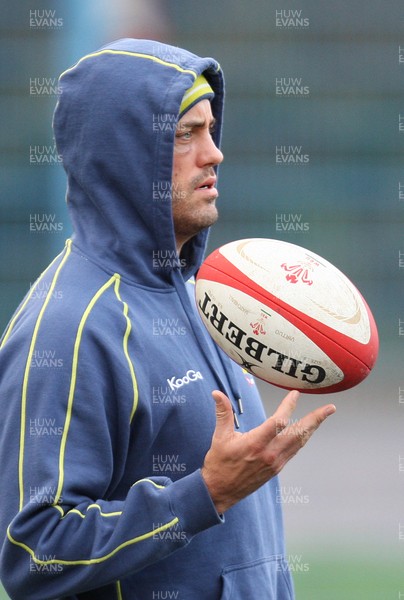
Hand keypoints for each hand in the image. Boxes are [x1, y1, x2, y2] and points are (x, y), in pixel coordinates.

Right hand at [201, 389, 335, 513]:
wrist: (220, 492)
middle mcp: (269, 454)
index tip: (295, 394)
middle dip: (315, 419)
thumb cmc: (219, 463)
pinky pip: (294, 451)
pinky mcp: (276, 468)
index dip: (288, 406)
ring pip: (299, 443)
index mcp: (255, 444)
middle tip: (330, 408)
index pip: (278, 422)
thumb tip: (216, 393)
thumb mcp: (219, 437)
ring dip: (312, 428)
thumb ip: (222, 413)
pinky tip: (306, 431)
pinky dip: (302, 439)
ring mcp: (275, 463)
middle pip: (298, 434)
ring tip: (323, 416)